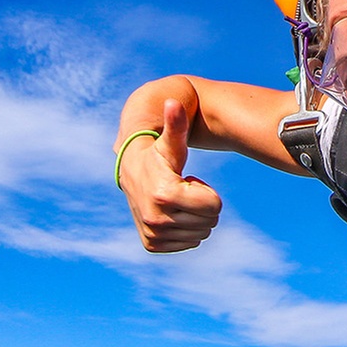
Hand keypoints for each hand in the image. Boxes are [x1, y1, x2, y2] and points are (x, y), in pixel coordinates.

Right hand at [117, 99, 221, 252]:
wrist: (131, 172)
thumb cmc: (158, 153)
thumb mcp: (171, 141)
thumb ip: (176, 124)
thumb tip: (173, 102)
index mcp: (165, 194)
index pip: (215, 206)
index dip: (207, 191)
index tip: (189, 181)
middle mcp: (156, 219)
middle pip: (209, 221)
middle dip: (203, 204)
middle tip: (183, 190)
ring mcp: (153, 234)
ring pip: (201, 234)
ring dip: (194, 217)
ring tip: (176, 199)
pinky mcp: (151, 244)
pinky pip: (189, 243)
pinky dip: (185, 230)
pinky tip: (170, 211)